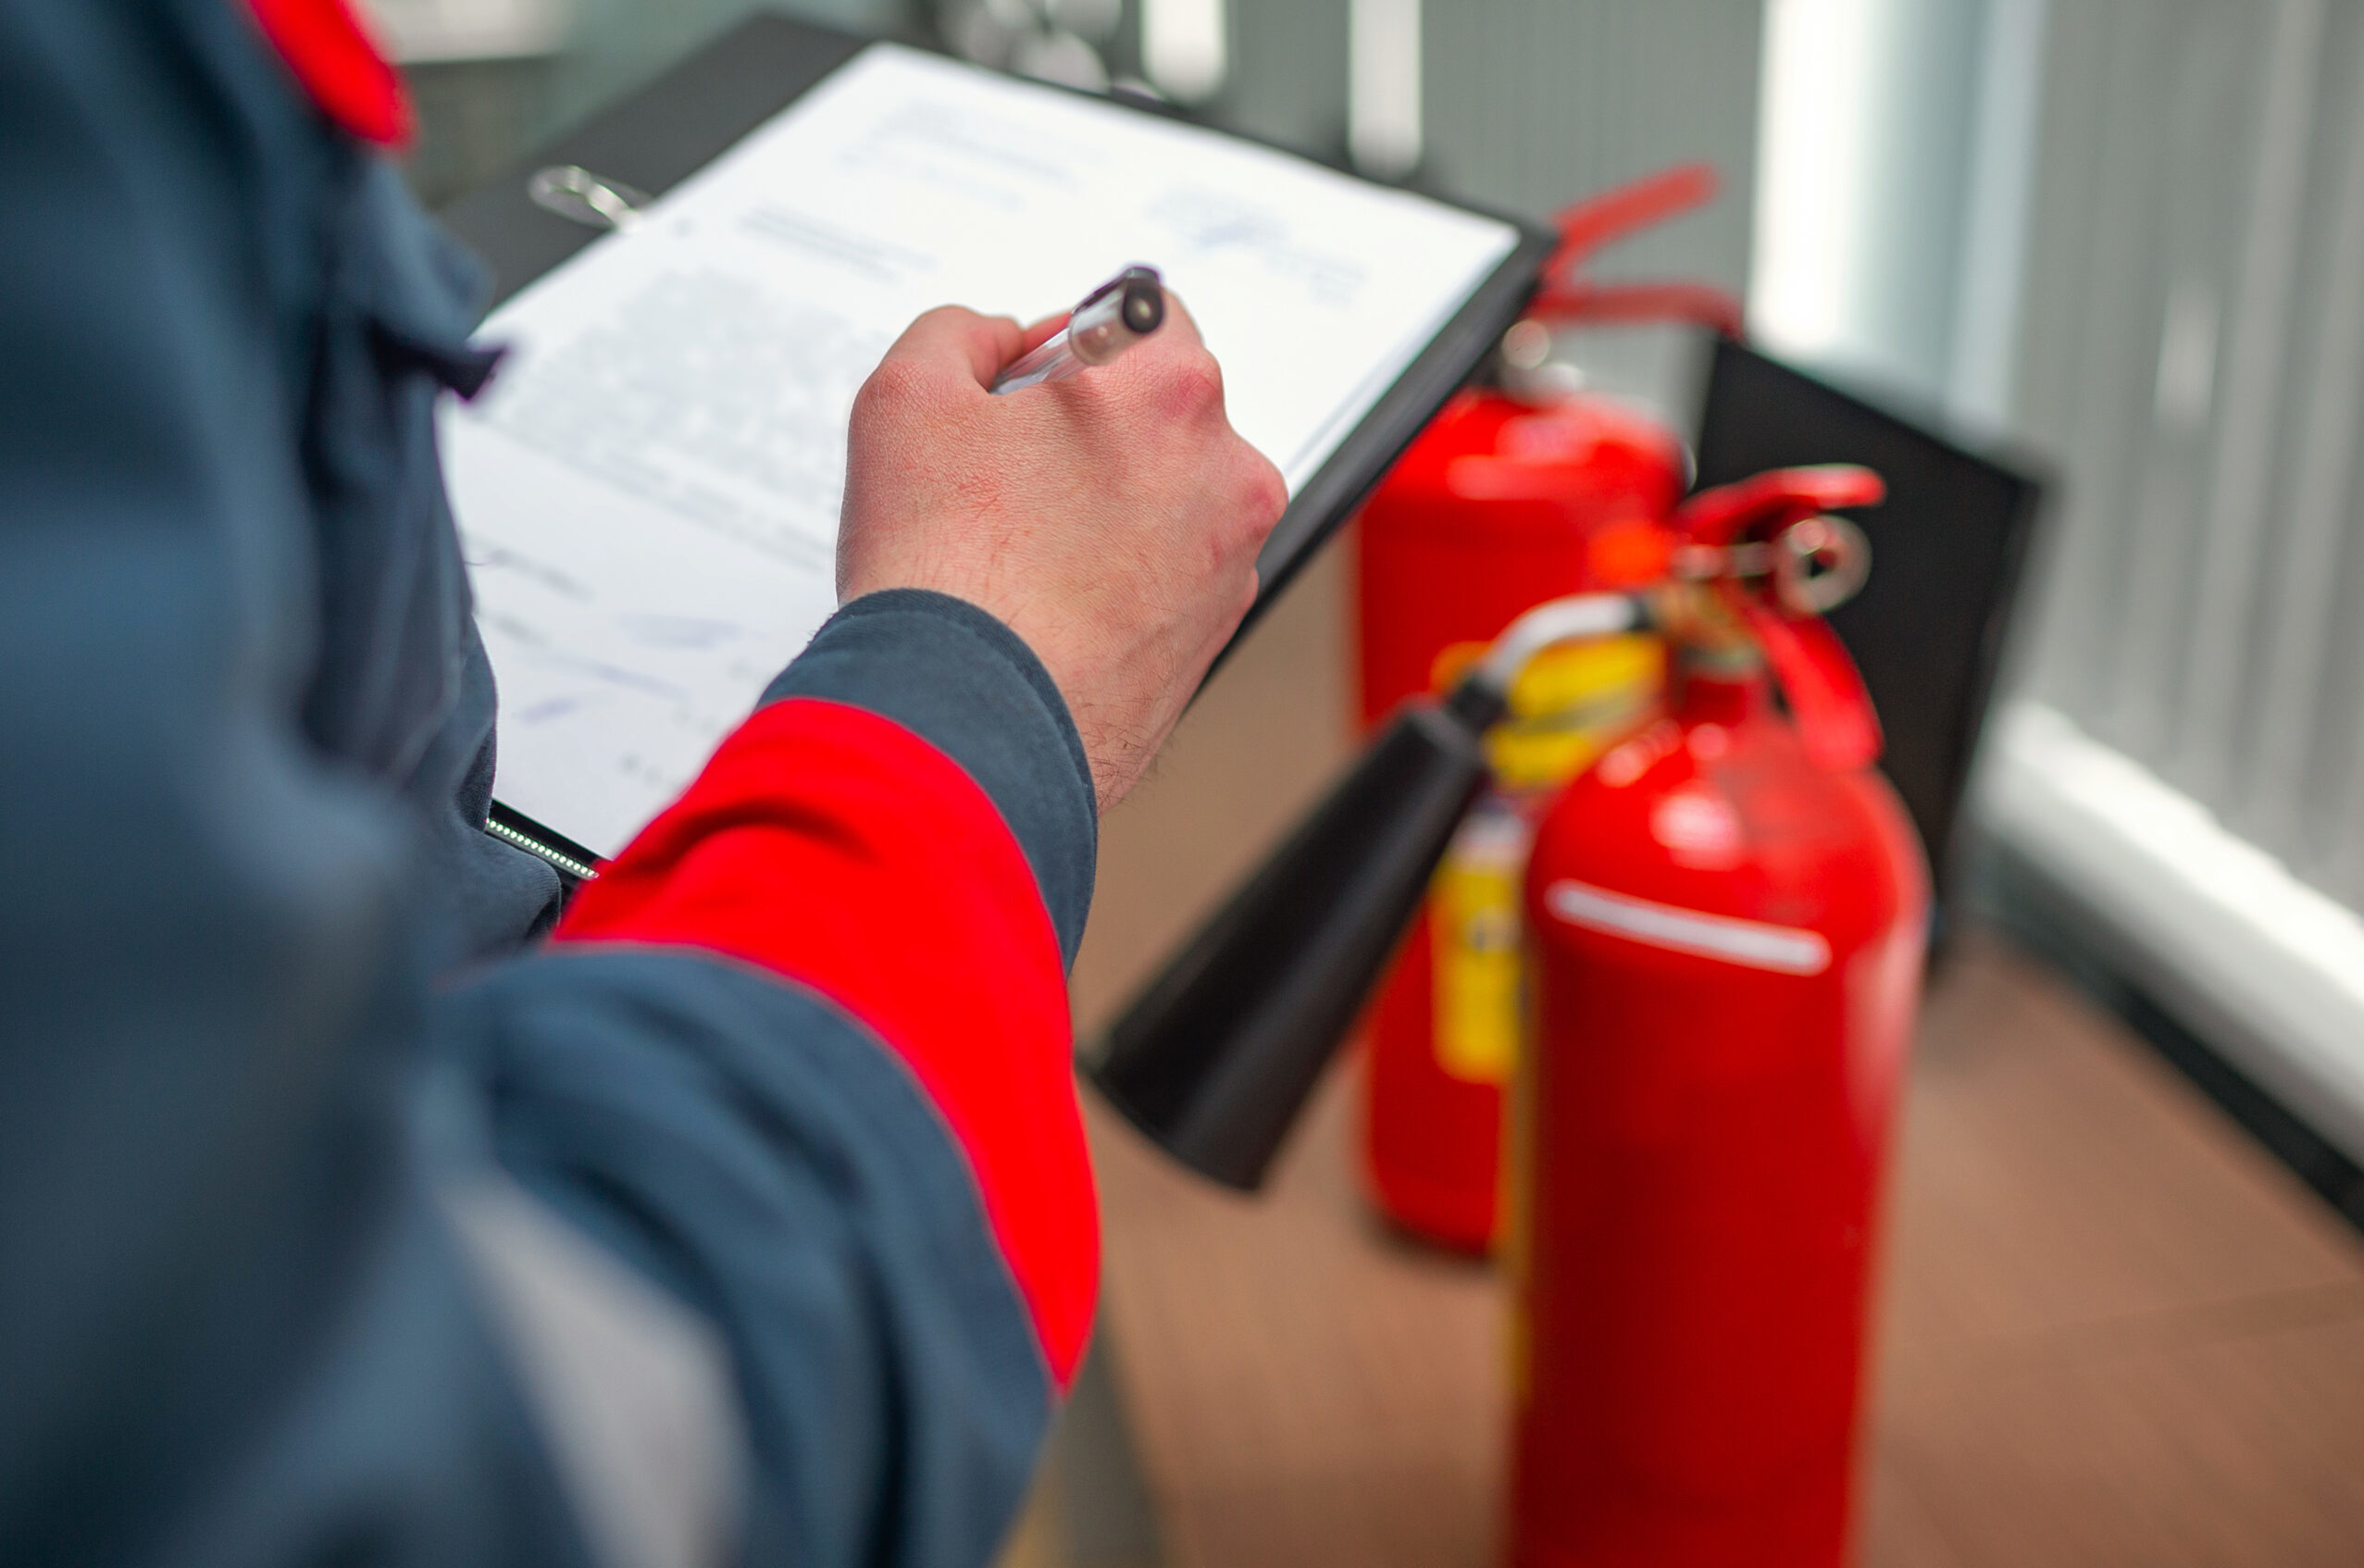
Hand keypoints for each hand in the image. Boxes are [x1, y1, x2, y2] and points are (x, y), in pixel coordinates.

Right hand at [837, 298, 1288, 811]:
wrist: (967, 732)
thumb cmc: (945, 575)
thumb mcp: (905, 397)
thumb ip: (960, 333)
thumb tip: (999, 340)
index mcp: (1171, 391)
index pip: (1147, 313)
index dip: (1077, 340)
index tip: (1034, 382)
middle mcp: (1227, 472)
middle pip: (1164, 408)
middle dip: (1095, 425)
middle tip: (1011, 473)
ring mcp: (1230, 560)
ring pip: (1171, 494)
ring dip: (1111, 502)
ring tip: (1023, 551)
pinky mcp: (1216, 633)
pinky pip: (1173, 572)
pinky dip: (1123, 574)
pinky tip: (1050, 602)